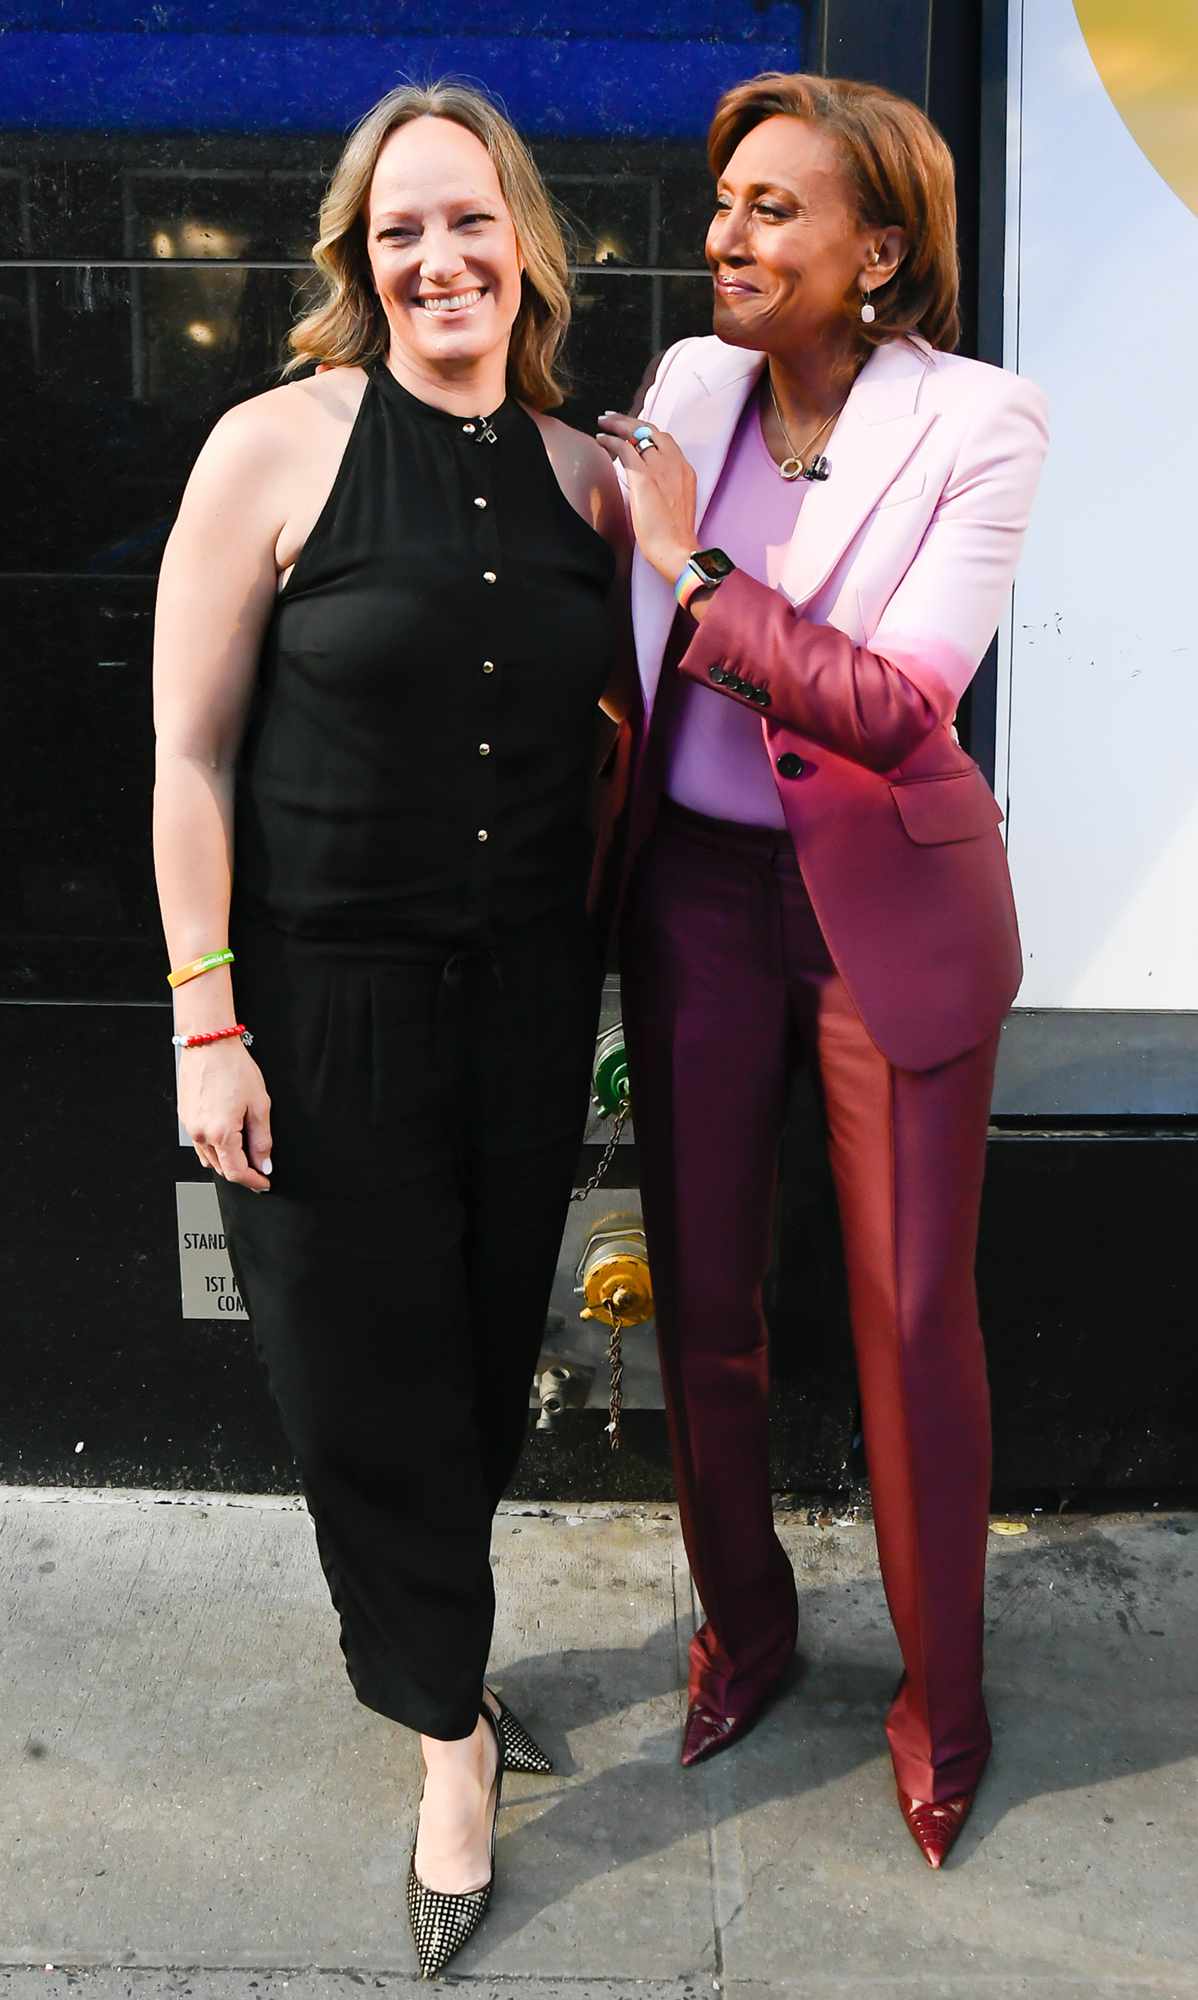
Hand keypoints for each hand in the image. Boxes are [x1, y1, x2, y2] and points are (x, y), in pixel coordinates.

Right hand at [179, 1039, 272, 1191]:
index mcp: (221, 1133)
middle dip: (242, 1172)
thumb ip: (262, 1140)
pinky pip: (200, 1144)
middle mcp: (200, 1134)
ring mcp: (189, 1127)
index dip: (253, 1181)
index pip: (236, 1172)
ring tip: (245, 1152)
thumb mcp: (259, 1104)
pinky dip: (214, 1149)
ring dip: (227, 1162)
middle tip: (260, 1167)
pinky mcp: (185, 1118)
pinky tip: (227, 1140)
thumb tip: (264, 1164)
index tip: (265, 1183)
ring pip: (209, 1159)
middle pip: (222, 1168)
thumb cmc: (234, 1068)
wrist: (209, 1044)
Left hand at [596, 414, 696, 587]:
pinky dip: (610, 440)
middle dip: (630, 421)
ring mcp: (660, 468)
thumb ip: (664, 490)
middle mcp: (675, 463)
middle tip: (612, 418)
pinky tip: (600, 439)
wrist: (677, 549)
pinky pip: (624, 447)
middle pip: (652, 429)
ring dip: (617, 425)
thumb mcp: (675, 506)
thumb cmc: (674, 538)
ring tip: (603, 422)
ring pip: (637, 433)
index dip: (646, 432)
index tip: (632, 430)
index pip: (665, 441)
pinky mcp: (644, 476)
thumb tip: (644, 488)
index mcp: (685, 471)